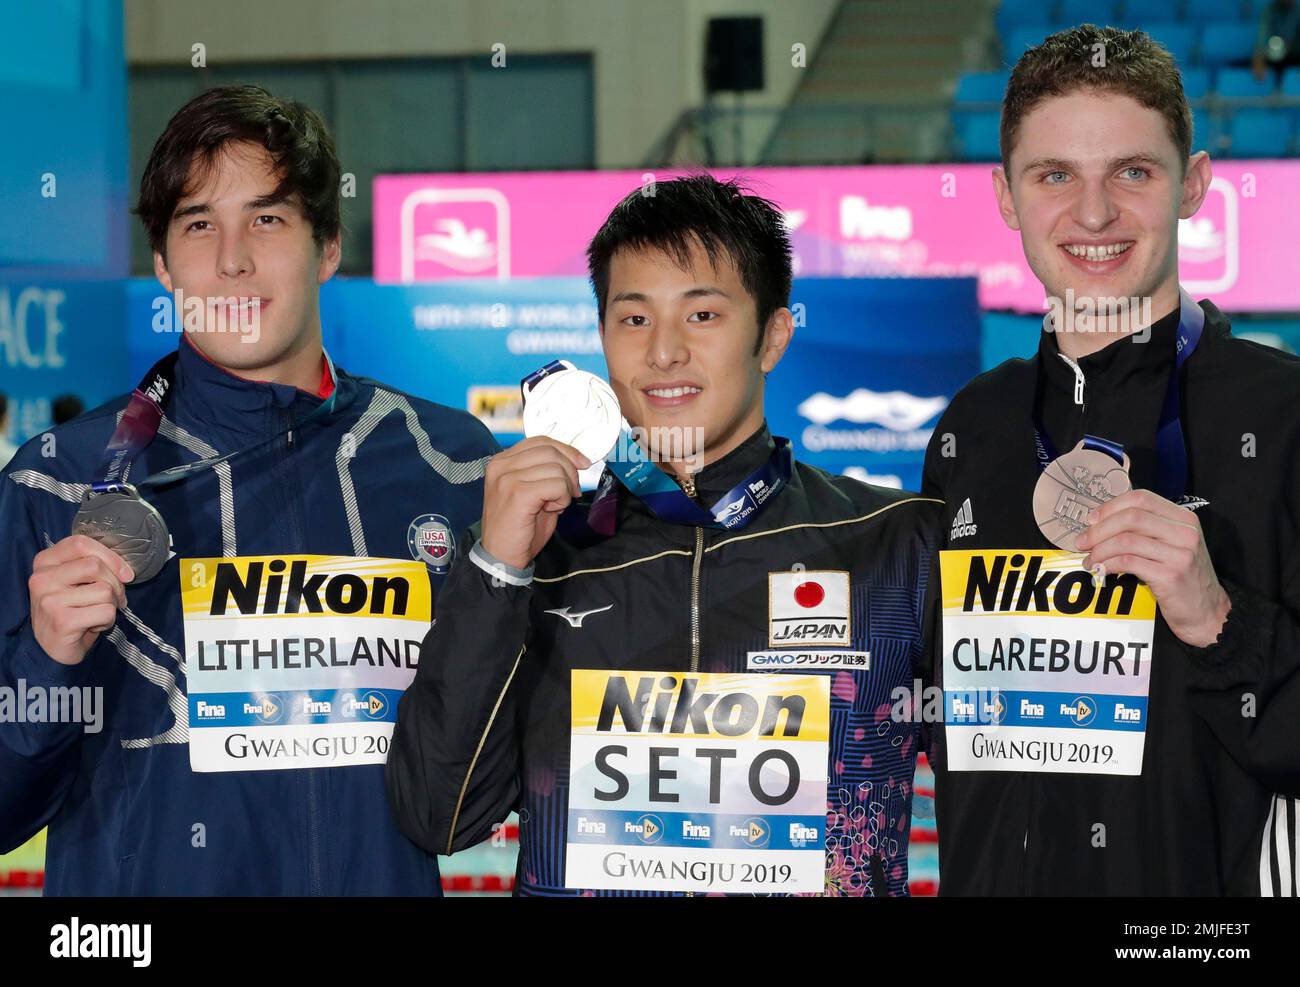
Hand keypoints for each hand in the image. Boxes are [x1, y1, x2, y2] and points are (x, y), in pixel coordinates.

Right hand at [29, 534, 133, 665]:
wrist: (50, 649)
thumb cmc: (69, 610)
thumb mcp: (73, 581)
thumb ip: (90, 565)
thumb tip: (126, 571)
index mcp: (44, 562)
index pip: (80, 543)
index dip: (109, 556)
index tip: (124, 573)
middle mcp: (42, 578)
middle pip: (95, 566)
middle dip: (115, 584)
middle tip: (113, 599)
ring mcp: (50, 600)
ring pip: (104, 590)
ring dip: (111, 605)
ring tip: (96, 613)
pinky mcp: (62, 621)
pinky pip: (105, 612)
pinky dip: (108, 620)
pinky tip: (93, 625)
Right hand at [480, 436, 589, 570]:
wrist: (500, 556)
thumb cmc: (518, 527)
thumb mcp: (532, 491)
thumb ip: (546, 472)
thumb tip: (576, 460)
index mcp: (502, 461)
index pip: (541, 441)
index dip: (566, 450)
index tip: (582, 464)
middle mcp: (501, 465)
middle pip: (550, 451)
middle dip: (570, 471)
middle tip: (571, 493)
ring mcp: (507, 478)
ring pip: (556, 468)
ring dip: (565, 488)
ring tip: (555, 505)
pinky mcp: (518, 493)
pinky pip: (556, 485)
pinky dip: (562, 498)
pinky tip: (553, 509)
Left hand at [1076, 489, 1229, 647]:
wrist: (1207, 612)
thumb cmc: (1183, 577)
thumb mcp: (1172, 545)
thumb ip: (1146, 530)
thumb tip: (1100, 522)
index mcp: (1184, 519)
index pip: (1142, 499)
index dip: (1111, 507)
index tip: (1091, 520)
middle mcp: (1185, 532)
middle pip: (1131, 517)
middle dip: (1099, 529)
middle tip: (1082, 543)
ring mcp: (1180, 553)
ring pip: (1126, 540)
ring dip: (1100, 550)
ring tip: (1090, 561)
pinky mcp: (1171, 575)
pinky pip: (1128, 562)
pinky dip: (1108, 564)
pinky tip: (1101, 570)